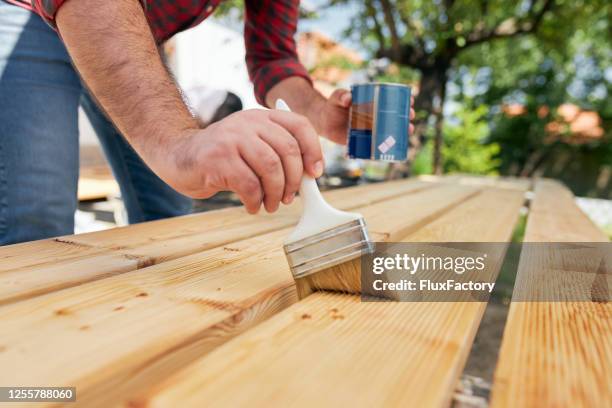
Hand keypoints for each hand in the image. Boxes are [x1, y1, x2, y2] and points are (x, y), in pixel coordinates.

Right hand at [156, 109, 323, 213]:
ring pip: (271, 167)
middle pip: (288, 149)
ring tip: (271, 205)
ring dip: (276, 193)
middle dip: (294, 180)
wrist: (179, 156)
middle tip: (289, 198)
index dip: (313, 150)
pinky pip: (249, 184)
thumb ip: (277, 155)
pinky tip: (253, 206)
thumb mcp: (252, 146)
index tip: (314, 174)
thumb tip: (307, 179)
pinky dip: (256, 201)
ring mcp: (232, 138)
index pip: (300, 125)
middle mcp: (248, 122)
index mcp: (262, 117)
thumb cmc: (223, 157)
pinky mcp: (218, 158)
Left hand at [315, 89, 415, 144]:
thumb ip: (340, 96)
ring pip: (391, 129)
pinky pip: (381, 143)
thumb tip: (348, 98)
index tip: (410, 100)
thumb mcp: (336, 98)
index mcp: (371, 102)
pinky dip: (389, 145)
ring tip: (409, 130)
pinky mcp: (367, 140)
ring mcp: (372, 128)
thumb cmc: (332, 106)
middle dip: (406, 115)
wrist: (324, 122)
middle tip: (410, 116)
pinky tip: (398, 147)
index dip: (403, 99)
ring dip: (403, 130)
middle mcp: (375, 115)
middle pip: (395, 115)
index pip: (391, 99)